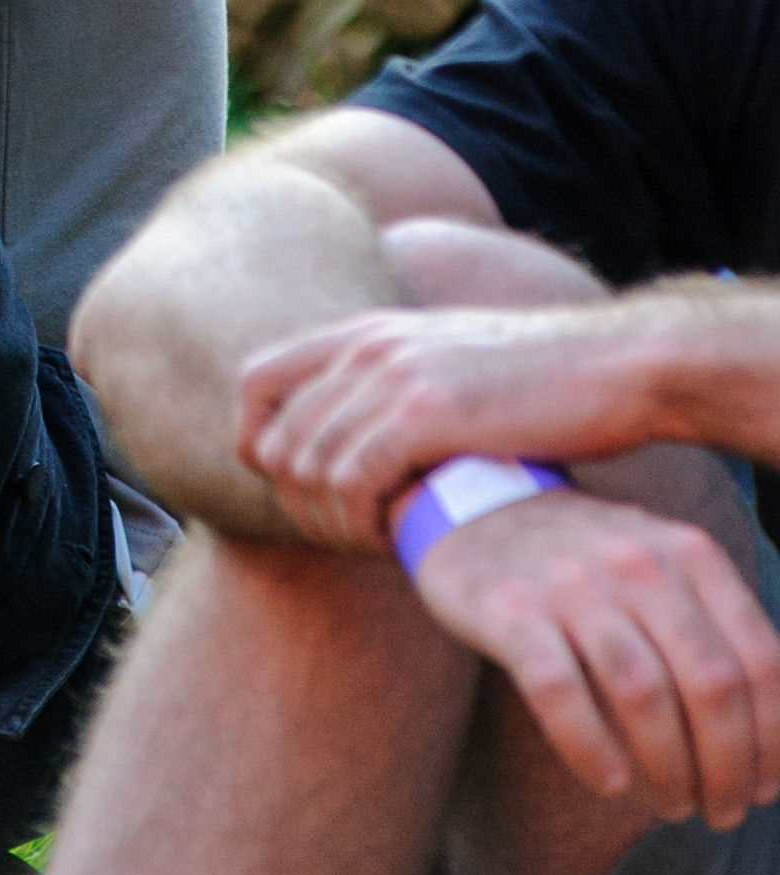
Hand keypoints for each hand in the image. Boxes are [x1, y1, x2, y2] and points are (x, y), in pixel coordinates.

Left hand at [238, 302, 673, 547]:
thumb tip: (359, 446)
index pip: (255, 380)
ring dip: (334, 522)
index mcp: (367, 331)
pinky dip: (361, 522)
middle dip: (301, 503)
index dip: (260, 443)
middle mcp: (367, 345)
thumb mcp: (451, 368)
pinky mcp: (426, 411)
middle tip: (355, 537)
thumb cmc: (545, 386)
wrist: (620, 367)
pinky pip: (350, 480)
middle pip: (275, 440)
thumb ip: (396, 391)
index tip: (302, 492)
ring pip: (307, 468)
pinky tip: (398, 541)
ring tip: (381, 543)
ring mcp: (393, 375)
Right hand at [412, 485, 779, 828]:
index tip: (766, 789)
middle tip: (721, 812)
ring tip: (673, 805)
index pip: (760, 660)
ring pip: (642, 694)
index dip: (774, 739)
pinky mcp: (509, 608)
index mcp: (688, 552)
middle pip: (710, 685)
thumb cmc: (589, 565)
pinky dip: (591, 748)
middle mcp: (636, 560)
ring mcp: (569, 582)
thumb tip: (770, 743)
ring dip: (669, 770)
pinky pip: (559, 691)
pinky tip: (609, 783)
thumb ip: (715, 630)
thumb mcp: (663, 568)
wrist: (473, 507)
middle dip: (728, 767)